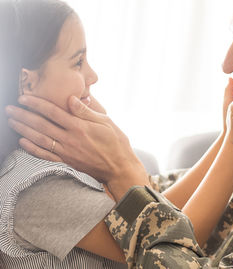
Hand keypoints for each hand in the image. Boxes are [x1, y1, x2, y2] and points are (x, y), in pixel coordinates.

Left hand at [5, 95, 148, 190]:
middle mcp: (70, 138)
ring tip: (11, 121)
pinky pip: (45, 155)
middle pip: (41, 125)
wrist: (119, 168)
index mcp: (79, 126)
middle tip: (10, 109)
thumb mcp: (106, 122)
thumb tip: (71, 99)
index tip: (24, 98)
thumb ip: (86, 111)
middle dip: (23, 115)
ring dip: (23, 129)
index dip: (36, 104)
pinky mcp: (67, 162)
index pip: (53, 112)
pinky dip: (32, 148)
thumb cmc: (116, 143)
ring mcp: (67, 152)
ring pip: (40, 139)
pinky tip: (22, 141)